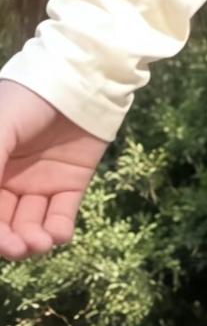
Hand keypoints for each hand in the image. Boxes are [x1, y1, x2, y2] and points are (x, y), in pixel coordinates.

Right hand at [0, 81, 111, 259]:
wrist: (80, 78)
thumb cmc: (29, 97)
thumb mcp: (0, 129)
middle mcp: (10, 180)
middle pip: (4, 222)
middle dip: (8, 241)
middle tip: (18, 247)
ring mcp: (40, 183)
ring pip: (31, 225)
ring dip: (32, 241)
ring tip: (39, 244)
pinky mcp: (71, 184)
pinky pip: (61, 215)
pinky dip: (58, 231)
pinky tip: (56, 236)